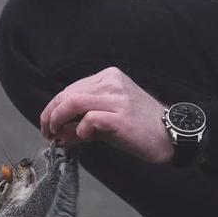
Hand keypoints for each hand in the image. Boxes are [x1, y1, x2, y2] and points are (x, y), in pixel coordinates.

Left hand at [40, 67, 173, 164]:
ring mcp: (117, 98)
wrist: (170, 135)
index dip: (52, 109)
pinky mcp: (121, 116)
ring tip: (55, 136)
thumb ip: (81, 126)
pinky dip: (80, 131)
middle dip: (50, 116)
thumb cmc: (139, 128)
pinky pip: (90, 119)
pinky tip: (82, 138)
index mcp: (108, 78)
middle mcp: (111, 83)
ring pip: (73, 102)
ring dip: (57, 121)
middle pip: (67, 95)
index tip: (47, 126)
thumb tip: (59, 136)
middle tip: (47, 134)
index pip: (70, 90)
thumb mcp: (106, 122)